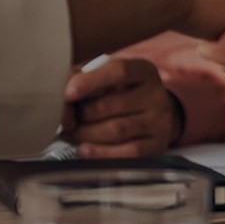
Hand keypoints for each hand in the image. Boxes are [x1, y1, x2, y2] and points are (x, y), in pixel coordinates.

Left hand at [62, 58, 182, 156]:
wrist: (156, 114)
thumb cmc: (124, 93)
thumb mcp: (109, 77)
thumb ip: (85, 79)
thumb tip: (64, 98)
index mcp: (143, 70)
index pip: (118, 70)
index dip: (90, 81)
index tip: (69, 93)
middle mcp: (155, 94)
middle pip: (112, 104)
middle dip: (82, 114)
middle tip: (67, 120)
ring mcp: (159, 121)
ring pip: (117, 130)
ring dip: (87, 134)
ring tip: (73, 134)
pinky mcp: (158, 146)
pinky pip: (127, 153)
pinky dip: (101, 152)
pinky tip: (86, 149)